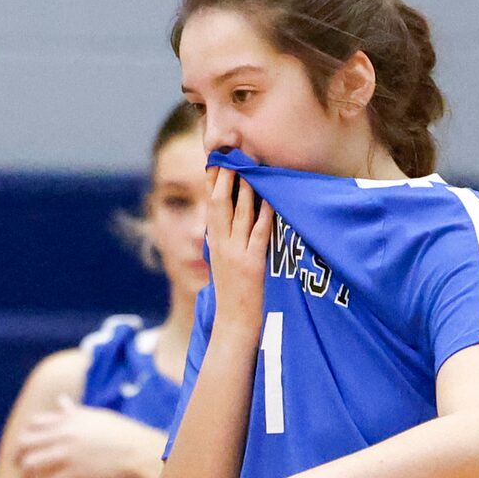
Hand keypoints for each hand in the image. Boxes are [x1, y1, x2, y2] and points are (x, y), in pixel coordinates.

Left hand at [13, 395, 165, 477]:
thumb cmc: (121, 433)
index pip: (34, 424)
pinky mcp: (73, 472)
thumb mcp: (95, 416)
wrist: (138, 451)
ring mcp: (67, 453)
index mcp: (67, 419)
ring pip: (31, 463)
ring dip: (25, 475)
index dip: (27, 436)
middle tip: (19, 465)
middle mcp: (63, 433)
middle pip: (25, 443)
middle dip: (18, 455)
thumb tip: (60, 401)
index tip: (27, 446)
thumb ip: (73, 411)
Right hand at [204, 166, 274, 338]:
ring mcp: (234, 253)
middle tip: (233, 153)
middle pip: (218, 202)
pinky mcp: (252, 264)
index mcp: (213, 242)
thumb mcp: (222, 262)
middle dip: (225, 177)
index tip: (218, 158)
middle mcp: (220, 244)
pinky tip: (269, 199)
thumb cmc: (233, 294)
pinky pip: (258, 233)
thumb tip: (233, 218)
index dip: (213, 180)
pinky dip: (264, 214)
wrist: (233, 324)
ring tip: (251, 166)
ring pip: (238, 214)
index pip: (209, 204)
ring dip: (245, 189)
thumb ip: (225, 240)